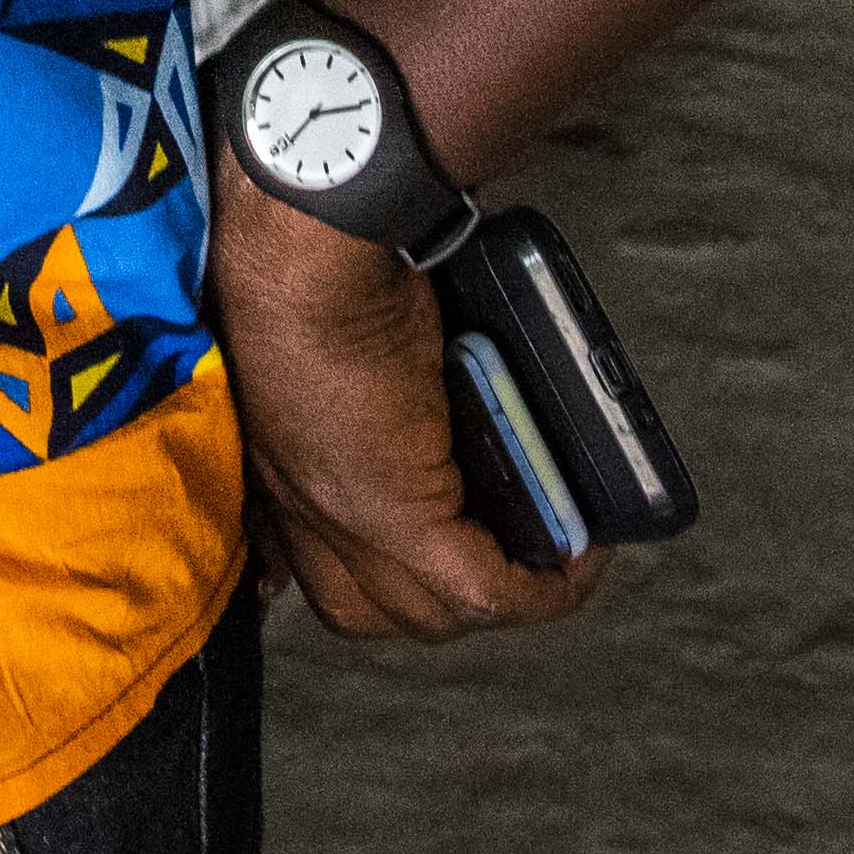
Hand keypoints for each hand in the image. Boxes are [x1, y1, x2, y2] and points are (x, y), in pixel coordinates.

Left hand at [215, 182, 599, 645]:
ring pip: (432, 612)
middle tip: (512, 552)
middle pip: (370, 608)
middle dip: (444, 598)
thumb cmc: (319, 254)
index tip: (423, 548)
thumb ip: (365, 357)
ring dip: (505, 595)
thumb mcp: (332, 326)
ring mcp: (342, 521)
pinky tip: (581, 558)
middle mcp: (295, 505)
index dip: (368, 572)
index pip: (305, 564)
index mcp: (272, 463)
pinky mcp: (396, 518)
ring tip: (556, 555)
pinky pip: (483, 592)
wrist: (314, 241)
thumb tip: (432, 337)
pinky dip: (542, 588)